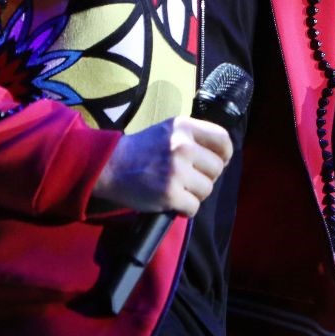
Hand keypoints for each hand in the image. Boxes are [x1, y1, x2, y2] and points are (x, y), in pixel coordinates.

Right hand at [93, 116, 232, 216]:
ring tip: (178, 188)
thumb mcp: (168, 130)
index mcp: (184, 126)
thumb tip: (221, 156)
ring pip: (207, 189)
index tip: (216, 161)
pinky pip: (194, 207)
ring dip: (195, 194)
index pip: (223, 140)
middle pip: (217, 169)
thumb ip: (193, 137)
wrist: (110, 166)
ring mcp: (176, 170)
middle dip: (205, 177)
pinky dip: (185, 208)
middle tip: (188, 178)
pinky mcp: (170, 193)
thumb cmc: (142, 149)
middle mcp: (182, 146)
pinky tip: (172, 201)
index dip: (224, 155)